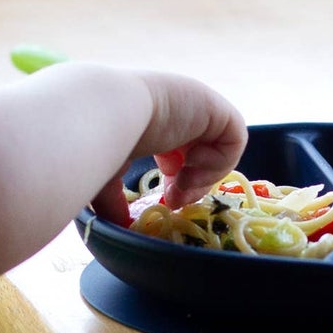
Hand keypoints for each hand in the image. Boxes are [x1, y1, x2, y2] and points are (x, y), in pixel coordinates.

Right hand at [96, 71, 246, 214]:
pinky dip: (218, 160)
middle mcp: (180, 111)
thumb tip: (117, 225)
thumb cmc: (98, 139)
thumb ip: (113, 199)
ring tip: (182, 182)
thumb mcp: (105, 174)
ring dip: (205, 176)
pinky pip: (234, 139)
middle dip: (193, 185)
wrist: (104, 114)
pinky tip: (191, 161)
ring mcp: (199, 107)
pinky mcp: (216, 108)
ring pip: (221, 150)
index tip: (165, 201)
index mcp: (155, 121)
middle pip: (203, 155)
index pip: (179, 154)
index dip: (177, 181)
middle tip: (176, 201)